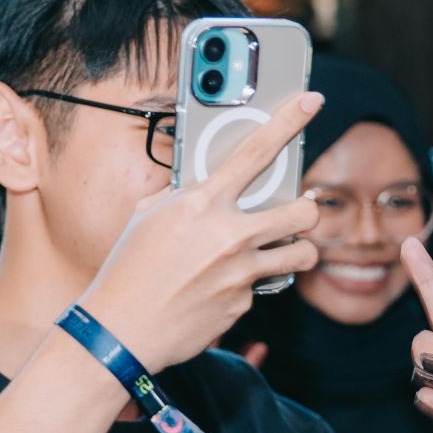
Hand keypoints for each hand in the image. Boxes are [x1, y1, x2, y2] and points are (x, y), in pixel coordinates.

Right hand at [77, 92, 321, 373]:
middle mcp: (228, 235)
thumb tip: (202, 186)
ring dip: (296, 250)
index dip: (290, 121)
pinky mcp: (243, 305)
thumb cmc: (127, 270)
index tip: (312, 101)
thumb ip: (182, 196)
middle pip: (303, 211)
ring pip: (302, 253)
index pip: (256, 151)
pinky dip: (246, 287)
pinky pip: (261, 289)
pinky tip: (218, 291)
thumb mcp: (148, 217)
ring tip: (277, 252)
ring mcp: (241, 273)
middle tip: (293, 214)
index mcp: (202, 203)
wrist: (120, 330)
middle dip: (305, 210)